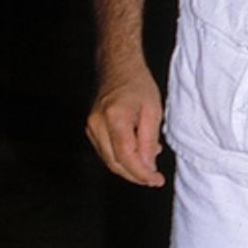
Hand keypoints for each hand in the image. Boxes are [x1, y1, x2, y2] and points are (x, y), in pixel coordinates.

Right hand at [86, 64, 165, 186]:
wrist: (118, 66)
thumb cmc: (138, 84)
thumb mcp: (152, 111)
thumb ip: (149, 140)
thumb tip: (148, 167)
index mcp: (114, 117)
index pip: (126, 156)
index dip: (142, 173)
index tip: (156, 180)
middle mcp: (97, 124)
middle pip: (115, 163)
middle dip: (136, 175)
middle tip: (155, 179)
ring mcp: (91, 126)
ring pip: (109, 160)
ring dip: (129, 168)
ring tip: (150, 166)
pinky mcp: (90, 128)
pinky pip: (106, 151)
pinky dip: (122, 158)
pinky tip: (138, 154)